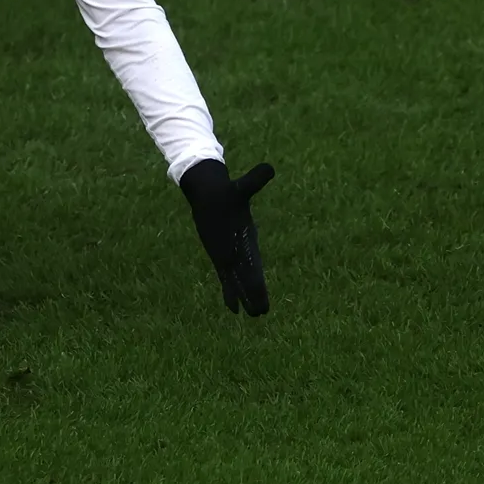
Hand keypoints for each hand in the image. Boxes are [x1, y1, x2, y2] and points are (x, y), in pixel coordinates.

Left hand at [179, 158, 274, 315]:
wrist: (213, 195)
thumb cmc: (227, 191)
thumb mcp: (240, 188)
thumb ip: (254, 180)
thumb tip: (270, 168)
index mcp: (248, 237)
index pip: (254, 263)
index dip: (257, 282)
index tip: (263, 297)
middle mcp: (242, 249)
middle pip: (249, 276)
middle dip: (254, 294)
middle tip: (260, 313)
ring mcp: (231, 253)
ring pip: (239, 279)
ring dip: (243, 296)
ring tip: (250, 315)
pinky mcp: (221, 255)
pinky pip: (226, 276)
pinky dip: (229, 291)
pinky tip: (231, 308)